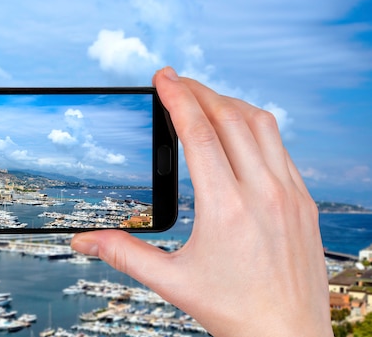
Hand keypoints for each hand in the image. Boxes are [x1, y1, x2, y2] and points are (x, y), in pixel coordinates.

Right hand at [71, 67, 331, 336]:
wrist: (289, 336)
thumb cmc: (234, 311)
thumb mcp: (171, 282)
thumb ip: (123, 254)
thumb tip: (83, 241)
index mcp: (226, 209)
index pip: (199, 134)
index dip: (177, 98)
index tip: (162, 77)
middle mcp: (263, 193)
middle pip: (229, 118)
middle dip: (199, 91)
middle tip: (176, 81)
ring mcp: (290, 193)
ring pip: (261, 124)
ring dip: (229, 103)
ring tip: (205, 98)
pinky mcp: (303, 200)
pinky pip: (280, 146)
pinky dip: (255, 125)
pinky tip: (239, 130)